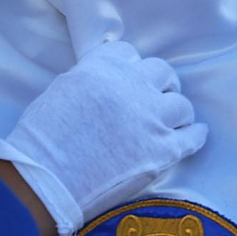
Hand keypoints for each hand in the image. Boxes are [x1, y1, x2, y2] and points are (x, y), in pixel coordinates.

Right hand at [0, 41, 206, 235]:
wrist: (45, 181)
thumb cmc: (40, 141)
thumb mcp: (60, 91)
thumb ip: (88, 81)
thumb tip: (103, 85)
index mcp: (103, 68)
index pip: (128, 54)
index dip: (130, 68)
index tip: (130, 80)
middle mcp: (132, 87)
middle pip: (161, 73)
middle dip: (159, 84)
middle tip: (155, 98)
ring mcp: (151, 119)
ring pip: (181, 104)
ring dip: (176, 111)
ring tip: (173, 120)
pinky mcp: (163, 151)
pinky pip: (192, 136)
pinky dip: (195, 134)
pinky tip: (195, 134)